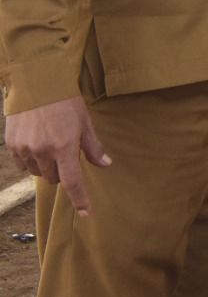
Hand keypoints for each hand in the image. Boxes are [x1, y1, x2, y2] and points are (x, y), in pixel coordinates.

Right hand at [5, 97, 111, 216]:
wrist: (37, 84)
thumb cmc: (65, 102)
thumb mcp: (85, 122)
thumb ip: (93, 146)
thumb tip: (105, 164)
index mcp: (64, 147)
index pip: (73, 181)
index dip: (80, 199)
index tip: (86, 212)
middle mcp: (43, 151)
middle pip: (55, 178)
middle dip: (62, 171)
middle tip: (65, 152)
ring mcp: (25, 149)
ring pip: (38, 172)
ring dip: (47, 166)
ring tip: (51, 144)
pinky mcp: (12, 145)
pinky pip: (23, 164)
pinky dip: (31, 161)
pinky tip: (36, 145)